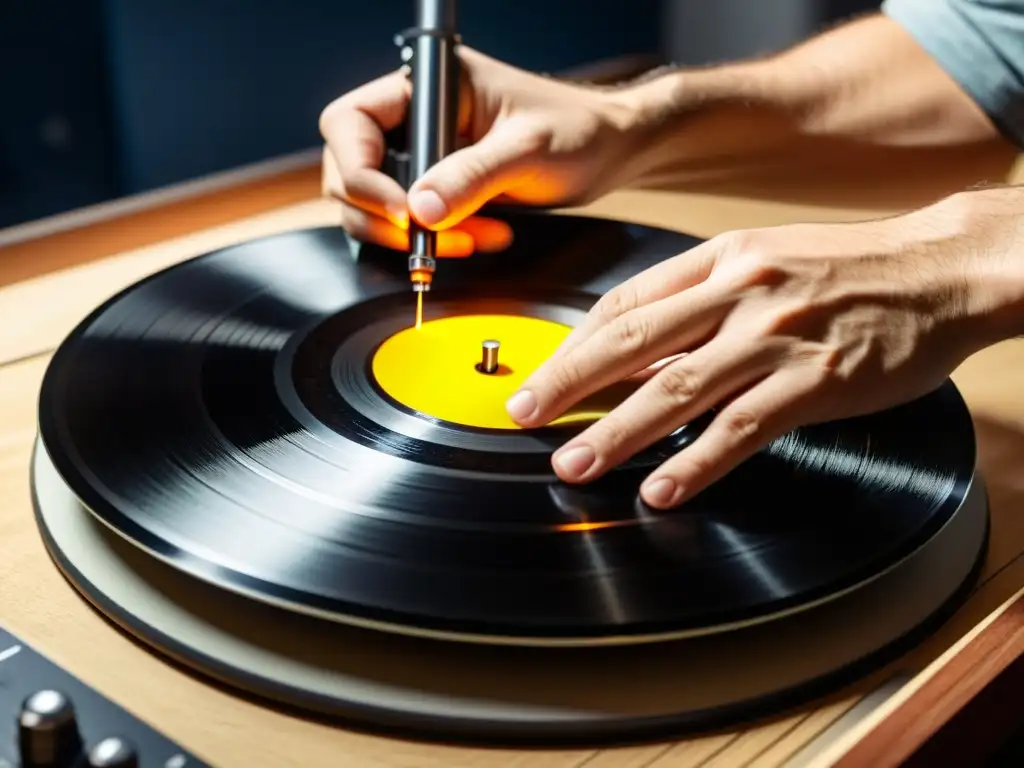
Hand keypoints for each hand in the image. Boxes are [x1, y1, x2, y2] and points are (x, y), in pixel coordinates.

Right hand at [319, 47, 647, 256]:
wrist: (609, 153)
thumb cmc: (578, 131)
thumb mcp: (527, 150)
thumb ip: (472, 176)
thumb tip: (420, 211)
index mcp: (428, 85)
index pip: (350, 122)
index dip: (360, 171)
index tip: (402, 211)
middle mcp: (416, 118)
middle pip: (350, 169)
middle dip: (386, 214)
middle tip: (432, 238)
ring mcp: (423, 155)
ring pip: (374, 205)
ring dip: (415, 235)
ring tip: (474, 238)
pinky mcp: (437, 187)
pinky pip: (409, 223)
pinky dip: (435, 241)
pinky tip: (477, 238)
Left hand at [505, 192, 1016, 507]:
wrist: (941, 269)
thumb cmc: (850, 269)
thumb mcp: (766, 260)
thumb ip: (700, 299)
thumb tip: (639, 348)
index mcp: (721, 259)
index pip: (626, 302)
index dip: (574, 344)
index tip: (541, 374)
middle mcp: (739, 291)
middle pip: (632, 340)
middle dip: (567, 382)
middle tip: (522, 416)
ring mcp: (775, 336)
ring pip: (676, 388)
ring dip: (614, 431)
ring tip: (573, 464)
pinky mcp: (814, 380)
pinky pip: (741, 428)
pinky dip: (695, 463)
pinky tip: (662, 489)